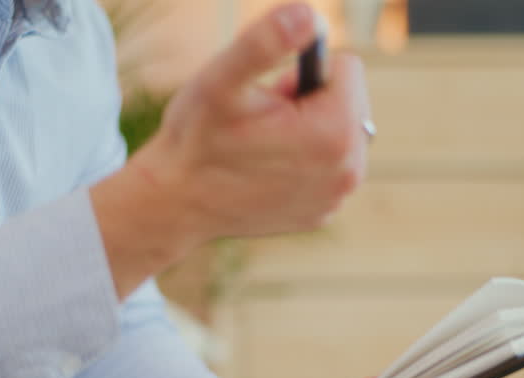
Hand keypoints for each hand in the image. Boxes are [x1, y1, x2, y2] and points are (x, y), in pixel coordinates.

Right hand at [91, 2, 370, 297]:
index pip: (346, 68)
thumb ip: (264, 42)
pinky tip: (265, 172)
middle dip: (308, 102)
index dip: (300, 73)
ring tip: (262, 146)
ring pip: (337, 134)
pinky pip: (326, 167)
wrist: (175, 203)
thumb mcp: (222, 80)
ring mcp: (336, 197)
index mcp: (336, 132)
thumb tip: (309, 14)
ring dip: (307, 131)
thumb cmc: (195, 138)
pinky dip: (303, 163)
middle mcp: (348, 171)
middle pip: (347, 102)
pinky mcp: (322, 213)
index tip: (269, 98)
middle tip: (262, 123)